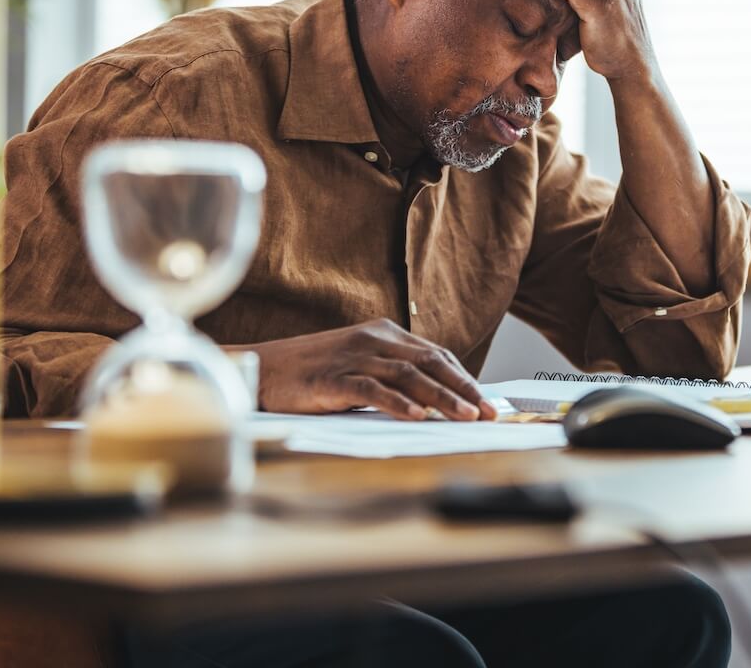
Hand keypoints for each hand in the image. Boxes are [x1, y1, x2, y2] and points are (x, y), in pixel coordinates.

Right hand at [249, 319, 495, 420]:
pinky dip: (397, 402)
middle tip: (489, 414)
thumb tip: (436, 403)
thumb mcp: (360, 366)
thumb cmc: (313, 374)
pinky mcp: (332, 377)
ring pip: (408, 375)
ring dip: (442, 397)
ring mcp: (353, 356)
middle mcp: (373, 340)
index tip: (488, 402)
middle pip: (430, 362)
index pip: (436, 355)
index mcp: (384, 334)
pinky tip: (417, 416)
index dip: (465, 379)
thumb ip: (393, 377)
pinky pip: (371, 388)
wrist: (261, 369)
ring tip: (465, 417)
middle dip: (464, 389)